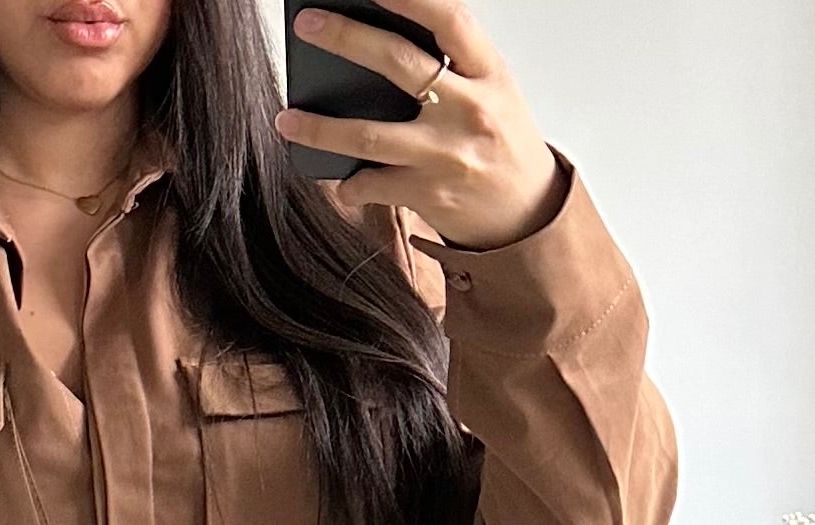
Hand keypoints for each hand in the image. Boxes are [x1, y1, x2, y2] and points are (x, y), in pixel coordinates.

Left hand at [277, 1, 563, 250]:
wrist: (527, 214)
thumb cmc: (500, 142)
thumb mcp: (492, 89)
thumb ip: (452, 62)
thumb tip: (384, 32)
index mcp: (489, 72)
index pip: (448, 19)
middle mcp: (469, 110)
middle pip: (398, 62)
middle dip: (346, 39)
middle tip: (308, 24)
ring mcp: (447, 156)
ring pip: (371, 135)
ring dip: (320, 129)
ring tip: (288, 120)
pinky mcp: (430, 195)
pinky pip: (375, 185)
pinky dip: (351, 185)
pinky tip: (340, 181)